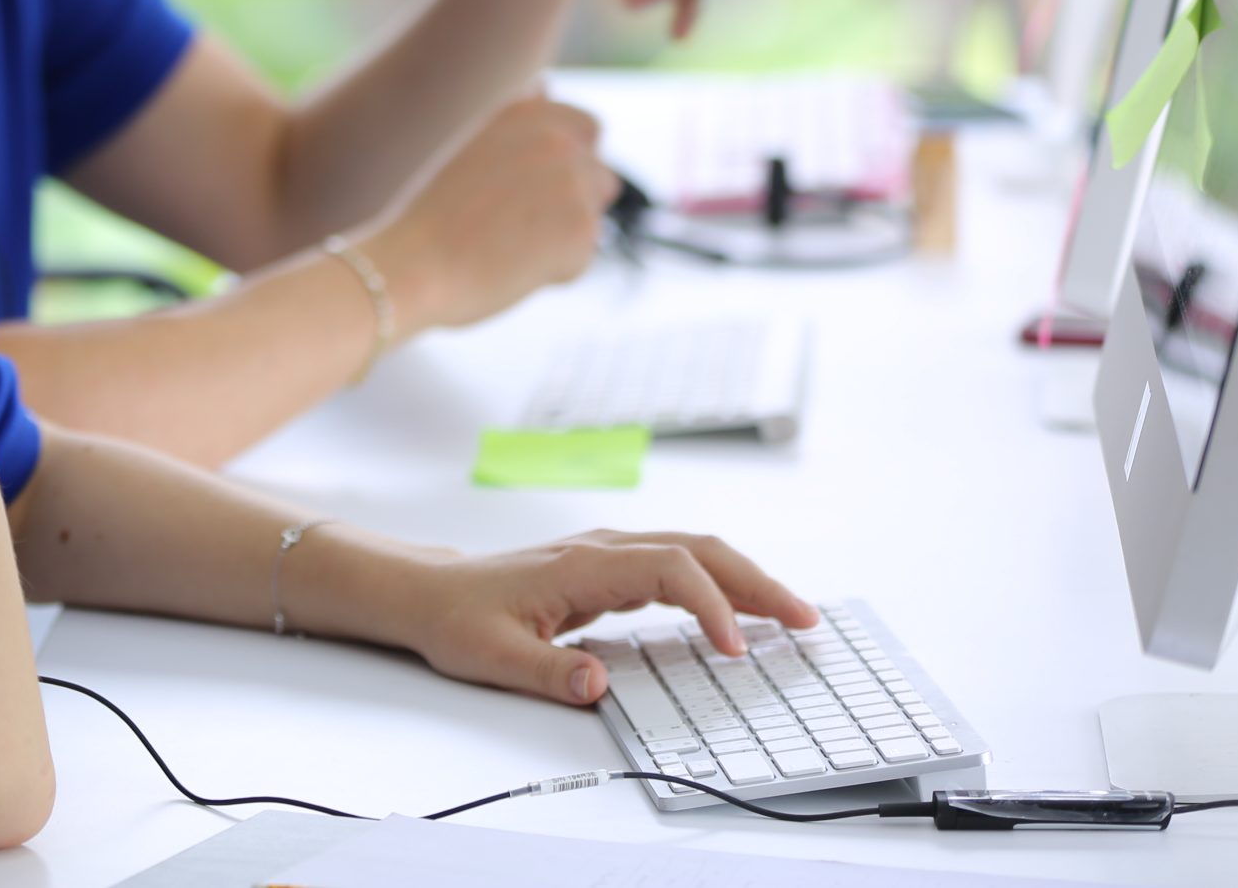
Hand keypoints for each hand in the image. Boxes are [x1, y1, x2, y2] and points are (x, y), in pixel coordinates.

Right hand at [363, 96, 620, 332]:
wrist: (412, 264)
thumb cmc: (431, 216)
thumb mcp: (473, 147)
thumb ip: (518, 121)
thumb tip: (545, 85)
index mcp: (525, 111)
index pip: (587, 128)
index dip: (570, 165)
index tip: (533, 192)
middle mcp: (555, 136)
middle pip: (600, 178)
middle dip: (574, 204)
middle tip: (518, 228)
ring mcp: (573, 179)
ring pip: (591, 219)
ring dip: (562, 238)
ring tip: (505, 246)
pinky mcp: (582, 226)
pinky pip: (582, 258)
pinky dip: (554, 272)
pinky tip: (510, 268)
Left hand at [403, 530, 818, 704]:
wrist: (431, 593)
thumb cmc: (459, 619)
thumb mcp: (493, 656)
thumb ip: (547, 673)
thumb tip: (598, 687)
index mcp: (581, 565)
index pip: (670, 569)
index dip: (710, 605)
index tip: (735, 651)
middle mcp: (603, 549)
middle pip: (698, 550)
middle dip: (755, 582)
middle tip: (805, 621)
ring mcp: (609, 555)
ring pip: (694, 553)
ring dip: (746, 580)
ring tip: (793, 617)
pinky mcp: (610, 569)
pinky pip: (678, 568)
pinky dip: (719, 586)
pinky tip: (741, 614)